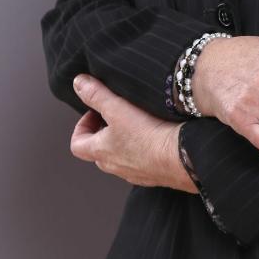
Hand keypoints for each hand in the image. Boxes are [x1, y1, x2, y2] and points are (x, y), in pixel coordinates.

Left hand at [70, 75, 196, 192]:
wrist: (181, 157)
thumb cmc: (148, 135)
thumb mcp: (118, 108)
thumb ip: (97, 95)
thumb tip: (79, 83)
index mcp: (100, 152)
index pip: (77, 145)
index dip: (81, 127)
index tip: (94, 113)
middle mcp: (114, 166)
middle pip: (99, 151)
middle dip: (103, 133)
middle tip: (115, 116)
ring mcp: (134, 173)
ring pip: (121, 158)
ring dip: (124, 143)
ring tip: (138, 124)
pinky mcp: (154, 175)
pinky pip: (143, 163)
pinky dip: (145, 151)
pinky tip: (158, 137)